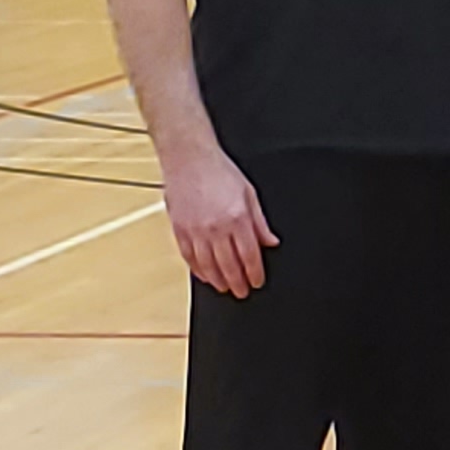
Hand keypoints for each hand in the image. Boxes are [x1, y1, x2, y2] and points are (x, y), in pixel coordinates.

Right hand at [159, 142, 277, 296]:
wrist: (189, 158)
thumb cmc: (219, 171)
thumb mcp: (249, 194)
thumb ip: (260, 222)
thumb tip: (270, 242)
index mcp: (237, 218)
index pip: (249, 255)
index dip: (254, 273)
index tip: (257, 281)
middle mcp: (215, 228)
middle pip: (228, 265)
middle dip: (237, 282)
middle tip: (242, 292)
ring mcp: (195, 230)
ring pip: (207, 265)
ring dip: (218, 280)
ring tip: (225, 288)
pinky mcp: (179, 229)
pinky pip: (189, 256)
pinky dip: (198, 269)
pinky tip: (205, 275)